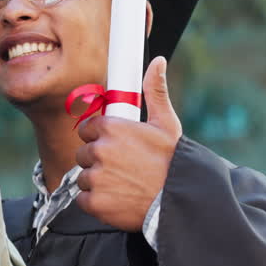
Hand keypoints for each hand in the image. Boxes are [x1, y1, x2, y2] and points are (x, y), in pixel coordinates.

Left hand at [75, 56, 180, 231]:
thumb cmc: (174, 162)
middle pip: (84, 154)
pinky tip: (117, 199)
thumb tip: (158, 62)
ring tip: (123, 184)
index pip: (88, 129)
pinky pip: (84, 200)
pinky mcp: (95, 202)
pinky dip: (97, 202)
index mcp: (111, 128)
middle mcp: (100, 150)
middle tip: (122, 168)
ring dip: (98, 182)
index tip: (114, 146)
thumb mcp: (166, 123)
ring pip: (84, 177)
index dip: (99, 138)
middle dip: (98, 160)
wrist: (181, 201)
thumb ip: (155, 91)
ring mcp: (96, 177)